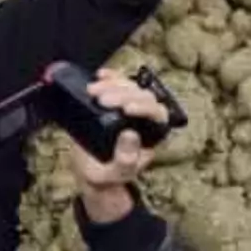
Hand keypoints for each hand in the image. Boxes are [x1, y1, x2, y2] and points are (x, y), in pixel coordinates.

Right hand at [66, 69, 167, 222]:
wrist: (91, 171)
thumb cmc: (107, 175)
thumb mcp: (114, 173)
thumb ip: (125, 160)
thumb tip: (131, 134)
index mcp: (152, 135)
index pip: (158, 114)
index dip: (145, 107)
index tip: (125, 109)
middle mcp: (145, 119)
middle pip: (144, 96)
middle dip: (123, 94)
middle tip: (102, 100)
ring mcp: (131, 107)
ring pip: (131, 86)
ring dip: (113, 84)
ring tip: (92, 91)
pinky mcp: (116, 101)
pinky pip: (118, 83)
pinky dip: (111, 77)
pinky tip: (100, 75)